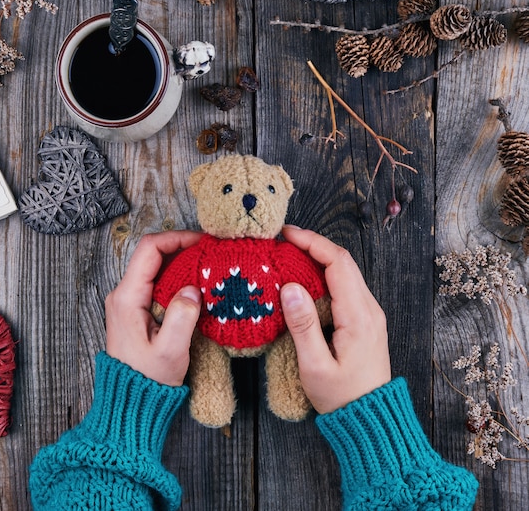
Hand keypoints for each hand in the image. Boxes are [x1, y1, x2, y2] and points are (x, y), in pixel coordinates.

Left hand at [105, 231, 202, 385]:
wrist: (130, 402)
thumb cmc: (148, 379)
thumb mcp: (169, 351)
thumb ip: (182, 317)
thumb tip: (193, 289)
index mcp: (127, 297)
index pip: (150, 249)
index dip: (177, 238)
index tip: (202, 242)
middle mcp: (123, 294)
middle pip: (153, 255)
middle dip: (182, 249)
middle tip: (210, 253)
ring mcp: (128, 302)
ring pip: (156, 269)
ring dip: (181, 264)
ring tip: (207, 268)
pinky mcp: (136, 310)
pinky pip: (157, 284)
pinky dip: (177, 279)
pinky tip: (196, 287)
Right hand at [279, 226, 390, 413]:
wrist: (372, 420)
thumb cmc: (342, 397)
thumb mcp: (315, 366)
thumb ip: (303, 326)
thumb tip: (289, 287)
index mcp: (359, 315)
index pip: (338, 263)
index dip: (312, 242)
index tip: (287, 234)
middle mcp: (369, 308)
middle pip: (343, 262)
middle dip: (313, 245)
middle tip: (283, 241)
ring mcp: (369, 313)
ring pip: (345, 273)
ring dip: (318, 259)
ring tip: (289, 256)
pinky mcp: (364, 320)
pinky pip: (345, 287)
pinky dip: (324, 275)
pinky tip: (304, 280)